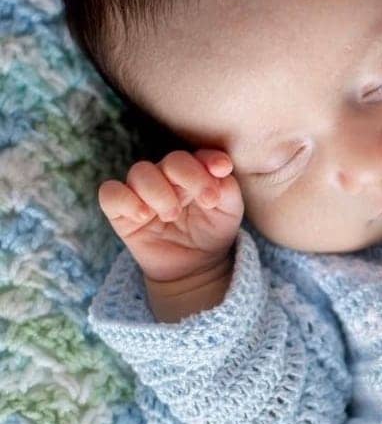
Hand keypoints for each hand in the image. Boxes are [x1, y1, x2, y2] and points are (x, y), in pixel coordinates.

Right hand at [98, 148, 243, 284]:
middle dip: (191, 176)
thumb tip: (220, 169)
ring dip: (159, 191)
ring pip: (140, 172)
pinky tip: (143, 215)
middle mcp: (167, 177)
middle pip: (172, 161)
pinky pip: (110, 193)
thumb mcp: (229, 211)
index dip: (209, 160)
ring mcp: (143, 193)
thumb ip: (227, 187)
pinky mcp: (122, 212)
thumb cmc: (212, 232)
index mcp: (194, 172)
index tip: (222, 170)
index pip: (198, 156)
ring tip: (172, 214)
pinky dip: (125, 200)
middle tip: (207, 201)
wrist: (194, 267)